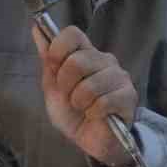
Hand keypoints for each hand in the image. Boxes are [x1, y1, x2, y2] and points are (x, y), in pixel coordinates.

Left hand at [32, 25, 137, 166]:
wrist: (88, 139)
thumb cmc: (72, 112)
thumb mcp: (53, 87)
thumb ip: (48, 59)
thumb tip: (37, 28)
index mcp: (85, 54)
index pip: (72, 34)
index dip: (58, 50)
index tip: (53, 68)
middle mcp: (105, 60)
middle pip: (78, 61)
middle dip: (66, 85)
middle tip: (71, 97)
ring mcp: (119, 77)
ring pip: (90, 85)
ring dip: (79, 102)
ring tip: (84, 108)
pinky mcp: (129, 96)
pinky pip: (103, 102)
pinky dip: (93, 113)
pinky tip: (96, 115)